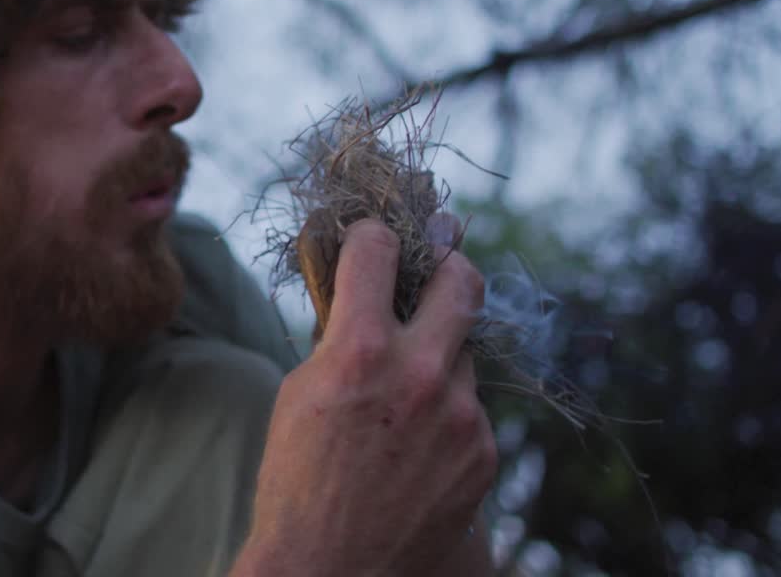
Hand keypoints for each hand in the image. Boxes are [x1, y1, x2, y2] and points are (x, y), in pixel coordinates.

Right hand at [234, 219, 496, 575]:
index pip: (379, 249)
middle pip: (463, 280)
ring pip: (463, 352)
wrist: (330, 568)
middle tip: (435, 268)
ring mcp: (461, 415)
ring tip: (403, 398)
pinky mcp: (484, 452)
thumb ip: (339, 337)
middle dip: (447, 263)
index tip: (371, 240)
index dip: (371, 236)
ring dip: (438, 357)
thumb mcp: (300, 391)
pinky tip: (415, 444)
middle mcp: (421, 374)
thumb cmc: (297, 478)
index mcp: (361, 350)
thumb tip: (362, 294)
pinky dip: (446, 412)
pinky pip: (471, 408)